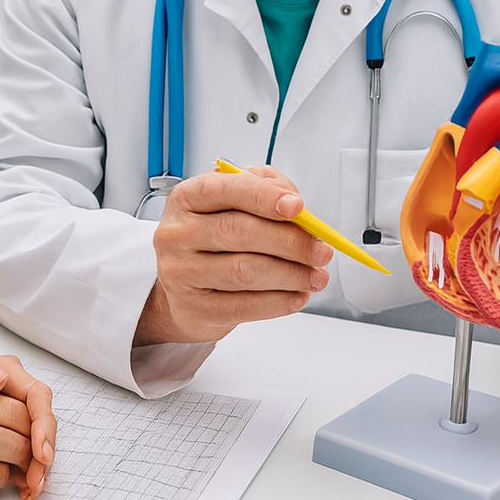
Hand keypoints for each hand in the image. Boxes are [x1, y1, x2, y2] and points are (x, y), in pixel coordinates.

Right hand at [135, 165, 332, 346]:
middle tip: (321, 251)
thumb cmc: (213, 241)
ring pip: (244, 271)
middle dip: (290, 241)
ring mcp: (182, 273)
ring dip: (290, 274)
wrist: (184, 290)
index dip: (264, 197)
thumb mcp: (231, 205)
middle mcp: (178, 233)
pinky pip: (243, 306)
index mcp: (188, 199)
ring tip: (315, 276)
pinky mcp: (194, 308)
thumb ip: (264, 191)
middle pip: (238, 232)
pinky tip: (296, 296)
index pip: (226, 190)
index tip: (298, 207)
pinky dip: (277, 302)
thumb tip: (297, 207)